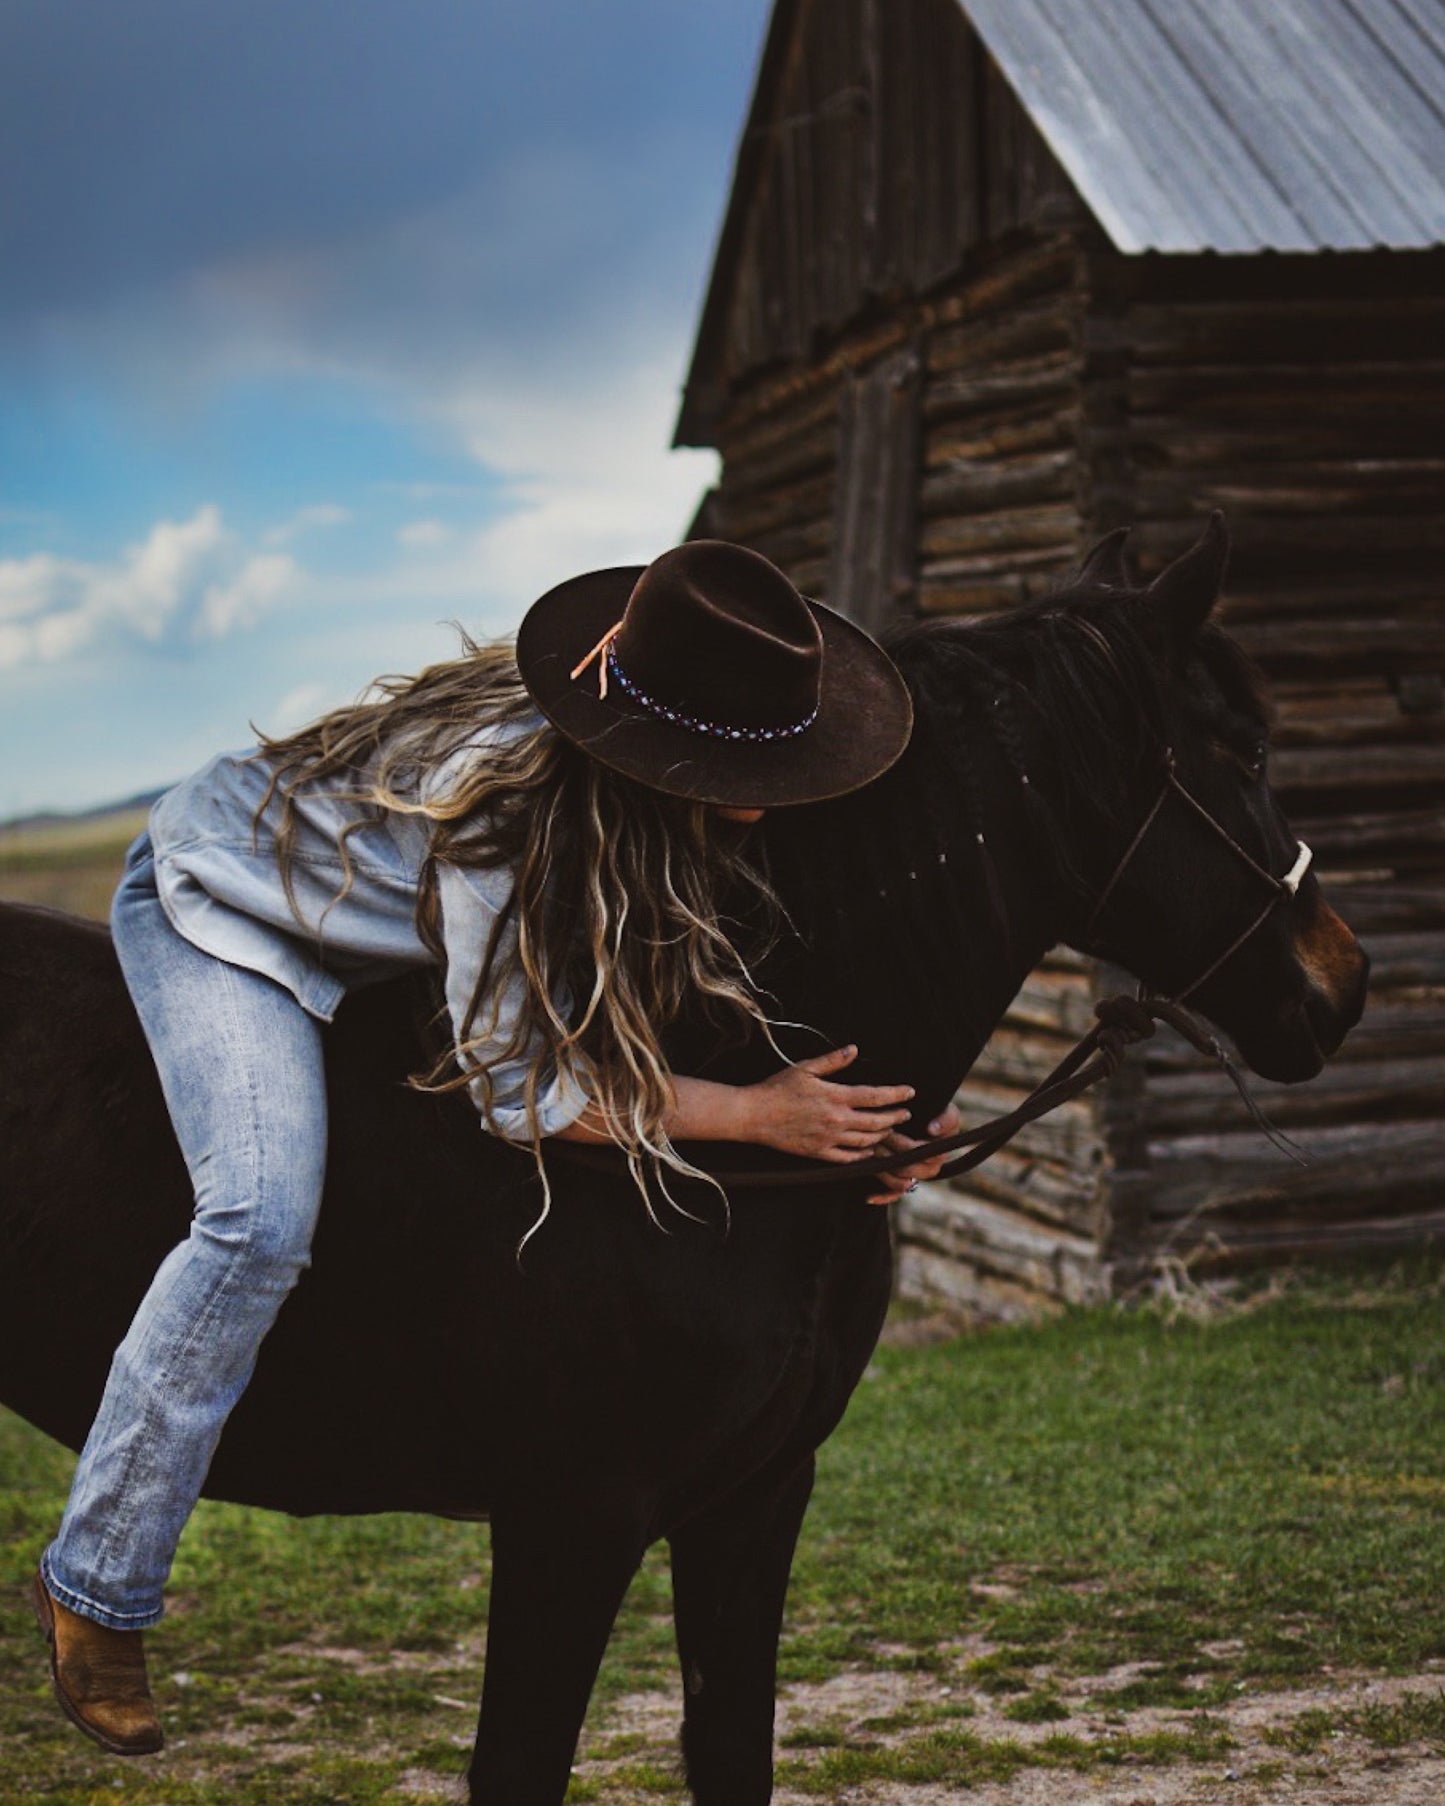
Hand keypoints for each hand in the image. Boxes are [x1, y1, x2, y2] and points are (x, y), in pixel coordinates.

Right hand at [745, 1046, 915, 1162]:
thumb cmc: (777, 1088)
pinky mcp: (819, 1153)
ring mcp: (828, 1139)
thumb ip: (833, 1060)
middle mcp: (836, 1120)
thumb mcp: (805, 1068)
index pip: (875, 1096)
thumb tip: (854, 1050)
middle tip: (905, 1112)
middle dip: (895, 1117)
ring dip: (882, 1135)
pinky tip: (868, 1149)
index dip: (896, 1094)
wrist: (754, 1115)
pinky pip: (849, 1158)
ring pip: (866, 1141)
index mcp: (835, 1096)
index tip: (910, 1092)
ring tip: (889, 1128)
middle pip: (876, 1122)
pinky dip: (863, 1154)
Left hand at [865, 1103, 961, 1205]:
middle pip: (907, 1169)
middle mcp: (929, 1169)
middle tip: (875, 1139)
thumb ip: (946, 1120)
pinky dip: (882, 1197)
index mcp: (939, 1154)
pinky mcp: (904, 1183)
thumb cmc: (936, 1113)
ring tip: (870, 1152)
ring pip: (899, 1182)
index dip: (904, 1145)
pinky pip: (894, 1195)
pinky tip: (868, 1197)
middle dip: (889, 1154)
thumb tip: (932, 1130)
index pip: (920, 1154)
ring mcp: (916, 1177)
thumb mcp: (947, 1112)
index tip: (891, 1131)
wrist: (924, 1119)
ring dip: (883, 1169)